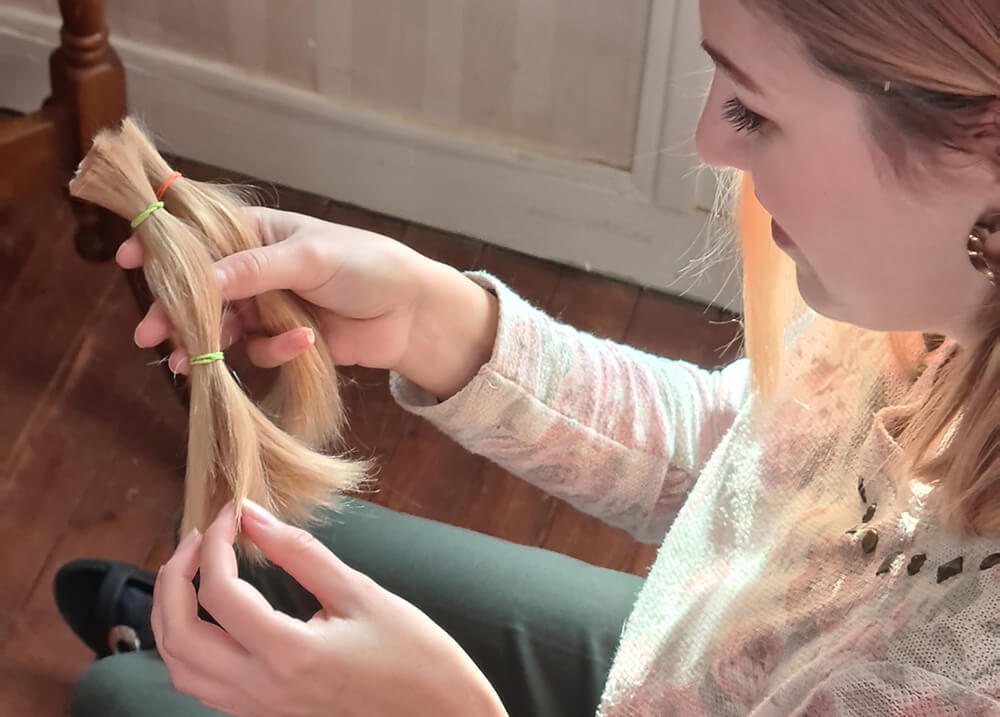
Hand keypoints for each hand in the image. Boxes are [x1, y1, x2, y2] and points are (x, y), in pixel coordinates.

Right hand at [119, 207, 497, 397]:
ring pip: (224, 326)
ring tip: (187, 362)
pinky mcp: (288, 339)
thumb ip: (253, 269)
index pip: (200, 236)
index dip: (163, 247)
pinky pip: (262, 350)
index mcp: (259, 234)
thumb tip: (200, 281)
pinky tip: (303, 344)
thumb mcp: (309, 257)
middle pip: (203, 289)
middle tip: (150, 332)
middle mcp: (258, 269)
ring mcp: (272, 306)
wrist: (414, 312)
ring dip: (208, 342)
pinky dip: (275, 351)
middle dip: (177, 310)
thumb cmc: (367, 265)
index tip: (127, 258)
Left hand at [152, 501, 506, 716]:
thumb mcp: (362, 593)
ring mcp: (259, 709)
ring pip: (179, 668)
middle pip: (178, 634)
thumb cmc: (415, 657)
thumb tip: (254, 517)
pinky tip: (210, 618)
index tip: (232, 510)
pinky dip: (188, 647)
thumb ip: (301, 553)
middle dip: (173, 577)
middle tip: (197, 537)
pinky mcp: (265, 715)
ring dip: (170, 615)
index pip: (220, 592)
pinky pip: (201, 686)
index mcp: (288, 654)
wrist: (441, 716)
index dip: (217, 542)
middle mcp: (262, 689)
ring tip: (191, 571)